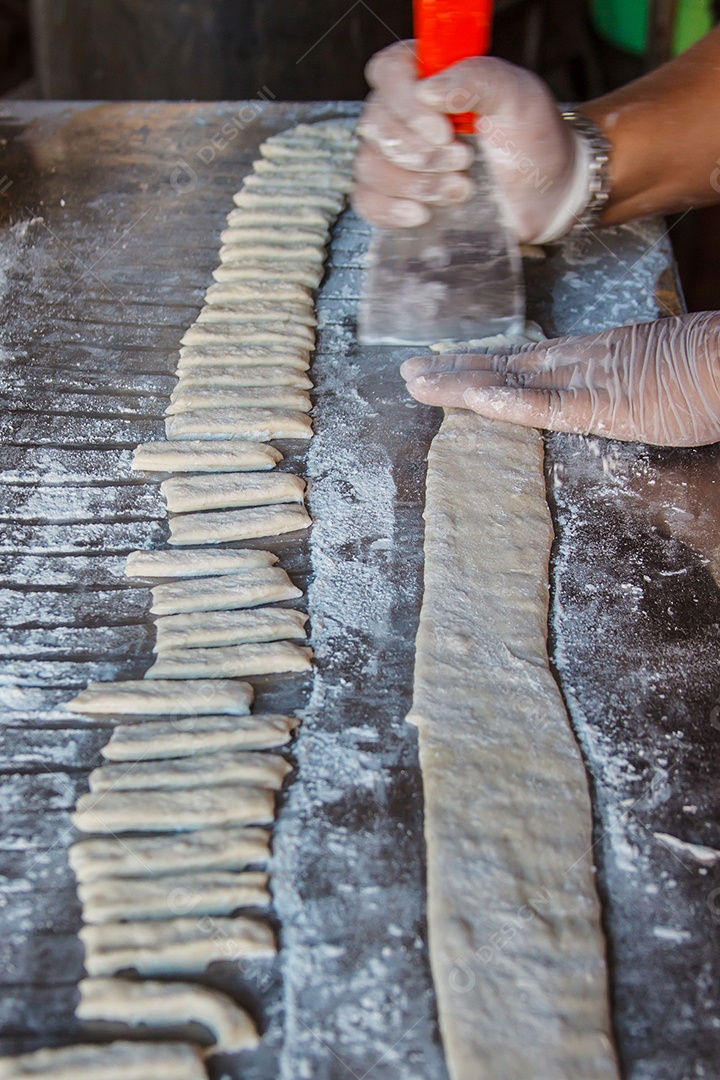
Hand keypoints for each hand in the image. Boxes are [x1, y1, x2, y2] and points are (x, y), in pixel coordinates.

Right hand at [353, 41, 585, 243]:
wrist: (545, 194)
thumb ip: (478, 79)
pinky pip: (366, 200)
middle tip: (465, 162)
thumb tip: (430, 90)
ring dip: (415, 183)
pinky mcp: (395, 196)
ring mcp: (396, 157)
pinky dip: (390, 209)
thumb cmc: (532, 139)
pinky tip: (423, 214)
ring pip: (370, 165)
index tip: (445, 130)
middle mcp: (403, 113)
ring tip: (460, 190)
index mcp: (428, 75)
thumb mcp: (518, 97)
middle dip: (420, 153)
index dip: (406, 103)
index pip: (387, 72)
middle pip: (376, 124)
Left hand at [400, 312, 719, 446]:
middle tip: (412, 371)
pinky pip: (548, 406)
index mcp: (593, 356)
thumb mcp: (654, 378)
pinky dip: (509, 403)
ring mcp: (589, 381)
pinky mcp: (605, 405)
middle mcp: (580, 362)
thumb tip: (605, 398)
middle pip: (506, 366)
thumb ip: (619, 386)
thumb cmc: (708, 372)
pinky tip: (473, 400)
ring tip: (419, 382)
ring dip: (461, 384)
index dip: (482, 363)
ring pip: (512, 381)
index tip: (447, 365)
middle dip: (456, 370)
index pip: (524, 361)